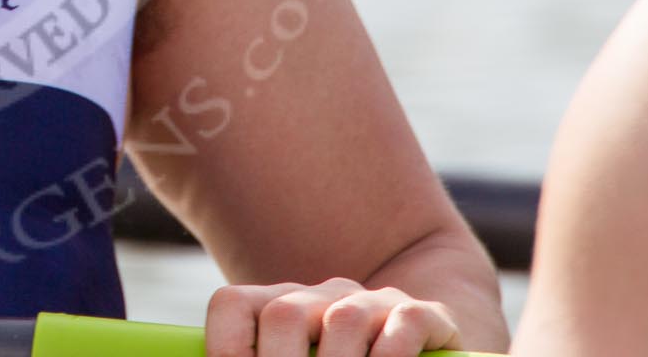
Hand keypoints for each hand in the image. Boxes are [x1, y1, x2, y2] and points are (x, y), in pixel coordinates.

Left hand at [206, 278, 462, 356]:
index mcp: (280, 307)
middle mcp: (321, 298)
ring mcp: (372, 303)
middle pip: (283, 315)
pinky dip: (391, 356)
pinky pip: (405, 323)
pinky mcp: (422, 315)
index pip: (232, 306)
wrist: (422, 343)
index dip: (225, 347)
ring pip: (343, 320)